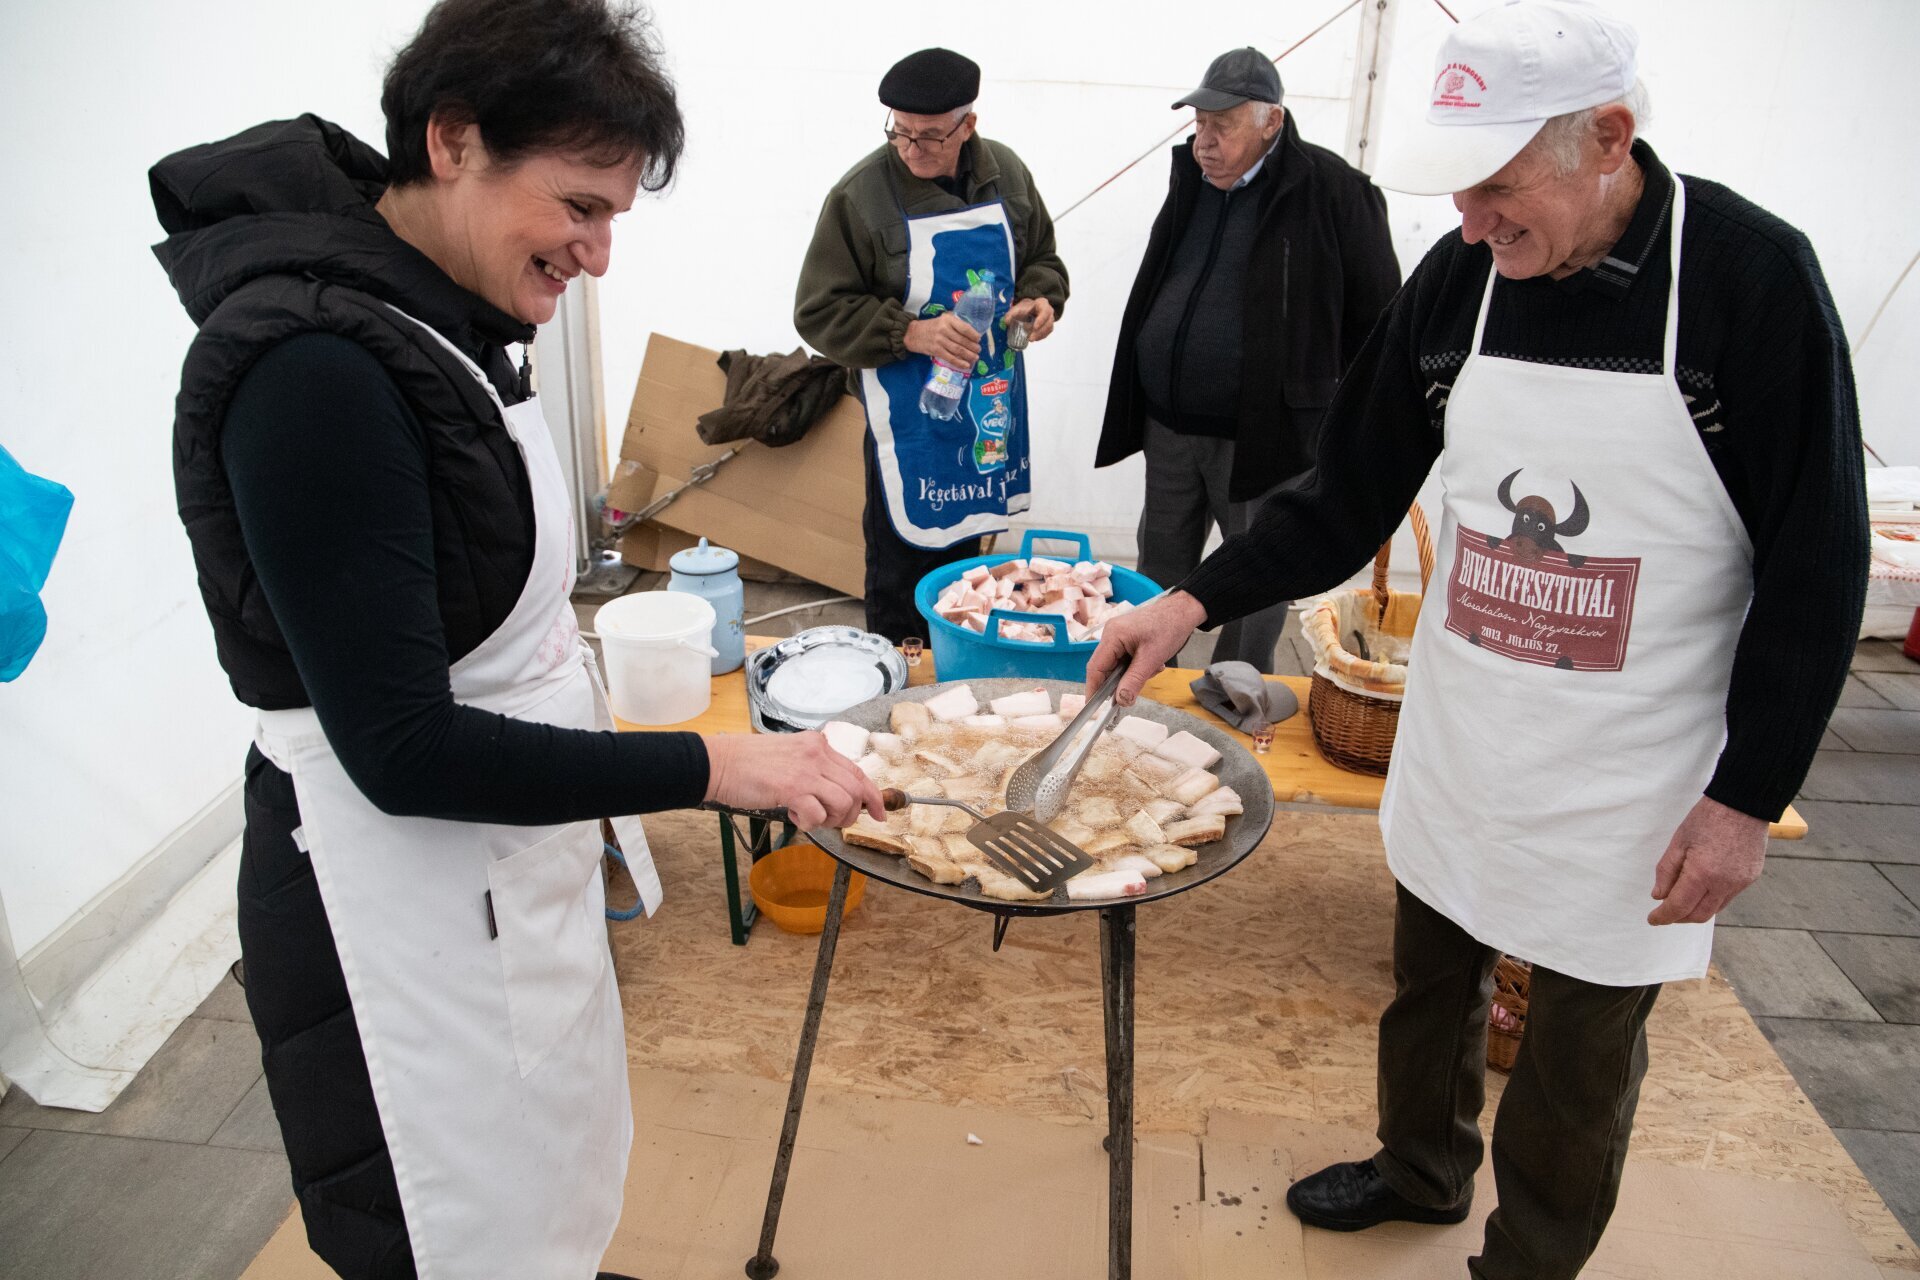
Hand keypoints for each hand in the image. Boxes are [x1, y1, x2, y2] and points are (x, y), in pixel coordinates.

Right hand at [702, 731, 884, 829]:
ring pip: (844, 802)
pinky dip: (809, 823)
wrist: (719, 763)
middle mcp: (817, 754)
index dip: (873, 796)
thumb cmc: (748, 764)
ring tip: (810, 818)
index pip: (858, 772)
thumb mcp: (789, 756)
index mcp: (818, 745)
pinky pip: (818, 814)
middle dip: (850, 814)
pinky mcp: (792, 787)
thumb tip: (835, 796)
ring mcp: (806, 770)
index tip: (880, 813)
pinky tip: (793, 816)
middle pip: (856, 789)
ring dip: (831, 819)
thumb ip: (813, 769)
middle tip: (831, 821)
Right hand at [904, 312, 981, 369]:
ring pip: (958, 350)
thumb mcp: (942, 320)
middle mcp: (944, 329)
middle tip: (978, 350)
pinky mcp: (936, 350)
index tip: (978, 339)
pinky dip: (959, 362)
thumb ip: (955, 324)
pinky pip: (950, 357)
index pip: (964, 328)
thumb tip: (971, 333)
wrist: (912, 333)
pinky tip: (966, 365)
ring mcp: (940, 340)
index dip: (973, 335)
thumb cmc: (930, 327)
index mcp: (948, 320)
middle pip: (962, 340)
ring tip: (975, 358)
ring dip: (969, 355)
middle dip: (973, 347)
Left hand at [1005, 296, 1055, 342]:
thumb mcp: (1019, 307)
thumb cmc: (1026, 307)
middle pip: (1048, 322)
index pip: (1045, 311)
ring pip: (1048, 329)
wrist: (1031, 308)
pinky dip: (1040, 337)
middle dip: (1039, 331)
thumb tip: (1006, 321)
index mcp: (1042, 304)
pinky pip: (1046, 333)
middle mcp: (1048, 312)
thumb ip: (1012, 313)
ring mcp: (1049, 320)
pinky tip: (1033, 339)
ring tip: (1030, 339)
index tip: (1034, 327)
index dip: (1041, 320)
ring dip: (1040, 335)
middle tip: (1030, 338)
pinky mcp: (1048, 327)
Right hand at [1085, 590, 1208, 707]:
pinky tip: (1154, 663)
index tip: (1094, 707)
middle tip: (1133, 692)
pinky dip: (1138, 667)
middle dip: (1120, 681)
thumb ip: (1134, 680)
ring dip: (1134, 673)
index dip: (1093, 689)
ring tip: (1153, 669)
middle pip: (1105, 668)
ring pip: (1118, 665)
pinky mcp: (1127, 638)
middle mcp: (1111, 634)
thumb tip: (1121, 701)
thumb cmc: (1169, 627)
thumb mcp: (1152, 658)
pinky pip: (1126, 659)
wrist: (1183, 610)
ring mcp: (1118, 636)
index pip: (1095, 667)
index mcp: (1112, 635)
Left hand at [1647, 796, 1768, 924]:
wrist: (1742, 804)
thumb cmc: (1707, 819)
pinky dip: (1712, 899)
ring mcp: (1741, 883)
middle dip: (1679, 918)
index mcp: (1702, 874)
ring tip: (1682, 901)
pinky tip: (1702, 889)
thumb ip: (1667, 871)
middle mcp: (1724, 884)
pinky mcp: (1750, 878)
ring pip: (1715, 909)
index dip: (1663, 916)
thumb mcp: (1678, 842)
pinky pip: (1728, 898)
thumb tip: (1659, 896)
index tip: (1653, 919)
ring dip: (1696, 910)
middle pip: (1698, 915)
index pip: (1679, 907)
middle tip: (1665, 912)